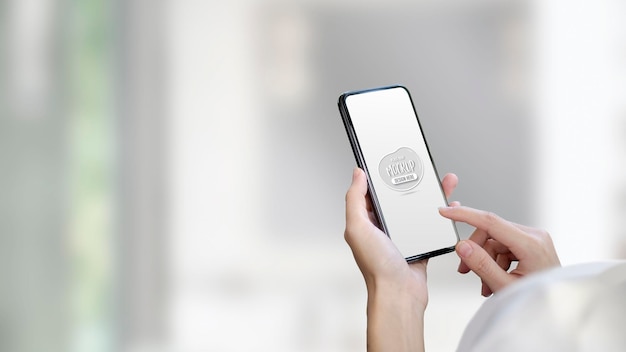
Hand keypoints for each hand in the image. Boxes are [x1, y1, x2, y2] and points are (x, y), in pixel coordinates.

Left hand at [344, 168, 457, 351]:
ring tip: (441, 182)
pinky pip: (430, 224)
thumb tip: (356, 175)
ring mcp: (402, 234)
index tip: (391, 162)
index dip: (381, 176)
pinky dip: (439, 214)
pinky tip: (448, 205)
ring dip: (429, 195)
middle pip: (398, 197)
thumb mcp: (357, 228)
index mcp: (365, 221)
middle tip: (422, 168)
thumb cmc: (377, 267)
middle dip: (411, 181)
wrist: (399, 294)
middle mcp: (382, 227)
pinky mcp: (419, 243)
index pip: (371, 192)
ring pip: (416, 208)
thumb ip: (354, 199)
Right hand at [439, 206, 560, 295]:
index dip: (465, 215)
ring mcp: (535, 240)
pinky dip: (495, 261)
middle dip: (475, 250)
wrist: (558, 312)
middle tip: (465, 269)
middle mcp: (535, 236)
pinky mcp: (532, 245)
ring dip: (485, 260)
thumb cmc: (538, 301)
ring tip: (485, 283)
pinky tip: (494, 279)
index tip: (446, 211)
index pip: (491, 221)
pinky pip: (504, 247)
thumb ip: (481, 265)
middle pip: (491, 232)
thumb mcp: (504, 286)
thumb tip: (462, 246)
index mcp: (531, 244)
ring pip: (495, 241)